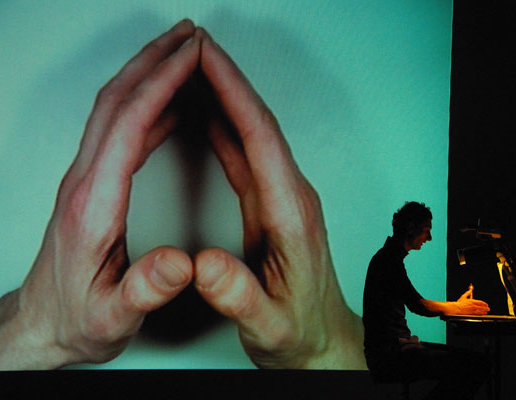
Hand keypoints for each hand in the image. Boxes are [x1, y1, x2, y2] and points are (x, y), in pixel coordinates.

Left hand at [0, 20, 202, 369]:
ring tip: (181, 56)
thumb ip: (146, 288)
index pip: (129, 125)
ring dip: (147, 75)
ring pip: (114, 109)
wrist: (45, 326)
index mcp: (94, 206)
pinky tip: (170, 107)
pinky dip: (148, 107)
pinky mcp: (92, 186)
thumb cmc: (79, 320)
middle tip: (189, 35)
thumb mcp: (113, 316)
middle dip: (154, 60)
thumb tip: (180, 263)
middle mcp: (85, 183)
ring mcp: (85, 180)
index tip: (192, 56)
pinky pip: (120, 132)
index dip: (162, 84)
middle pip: (117, 101)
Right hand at [192, 30, 365, 368]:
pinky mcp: (272, 207)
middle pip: (258, 124)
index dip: (233, 94)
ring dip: (226, 99)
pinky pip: (247, 157)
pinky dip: (226, 130)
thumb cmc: (298, 333)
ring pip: (253, 135)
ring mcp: (282, 200)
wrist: (321, 341)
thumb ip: (238, 296)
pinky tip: (209, 117)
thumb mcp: (267, 325)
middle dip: (227, 80)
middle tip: (194, 47)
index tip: (207, 60)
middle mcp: (291, 199)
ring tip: (195, 71)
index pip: (260, 140)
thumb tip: (204, 265)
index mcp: (291, 217)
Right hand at [455, 289, 489, 314]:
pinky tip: (482, 314)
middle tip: (488, 308)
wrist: (457, 308)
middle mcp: (474, 306)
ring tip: (486, 311)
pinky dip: (481, 314)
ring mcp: (473, 310)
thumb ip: (468, 293)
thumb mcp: (464, 296)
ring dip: (484, 311)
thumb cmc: (459, 303)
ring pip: (481, 311)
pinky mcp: (472, 314)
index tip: (486, 304)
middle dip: (486, 308)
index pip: (480, 302)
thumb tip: (470, 290)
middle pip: (482, 307)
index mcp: (472, 301)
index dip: (484, 303)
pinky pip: (478, 314)